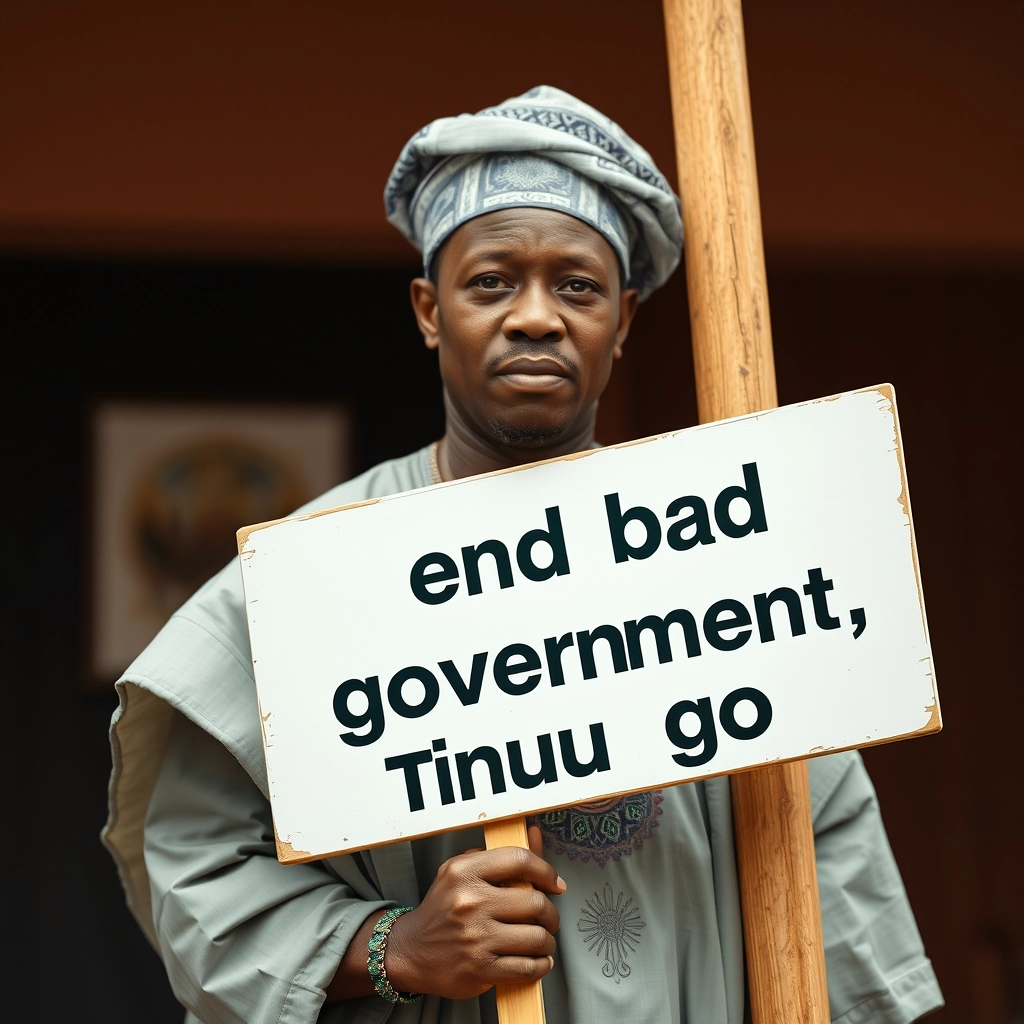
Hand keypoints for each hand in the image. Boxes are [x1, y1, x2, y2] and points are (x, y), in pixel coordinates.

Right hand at [384, 825, 564, 998]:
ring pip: (536, 937)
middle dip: (551, 914)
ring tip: (542, 940)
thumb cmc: (443, 909)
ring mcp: (476, 937)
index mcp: (465, 872)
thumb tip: (533, 834)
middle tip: (548, 918)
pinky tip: (537, 961)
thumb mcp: (462, 872)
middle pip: (535, 903)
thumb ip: (500, 857)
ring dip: (547, 942)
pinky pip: (527, 967)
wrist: (410, 951)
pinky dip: (540, 966)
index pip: (519, 860)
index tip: (555, 883)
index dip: (546, 871)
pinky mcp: (480, 968)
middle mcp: (470, 902)